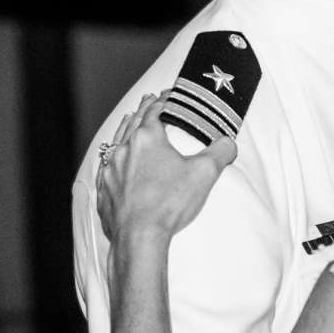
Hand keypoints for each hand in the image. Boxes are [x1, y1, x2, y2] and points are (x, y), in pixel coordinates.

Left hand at [96, 94, 235, 244]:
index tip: (168, 95)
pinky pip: (106, 168)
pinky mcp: (105, 192)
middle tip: (148, 100)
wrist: (139, 237)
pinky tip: (113, 162)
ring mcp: (111, 171)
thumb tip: (229, 143)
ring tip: (128, 121)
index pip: (154, 111)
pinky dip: (112, 159)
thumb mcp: (204, 174)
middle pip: (133, 122)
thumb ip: (220, 153)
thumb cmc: (168, 204)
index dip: (163, 101)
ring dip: (124, 129)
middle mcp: (125, 150)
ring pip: (116, 142)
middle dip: (142, 110)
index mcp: (147, 139)